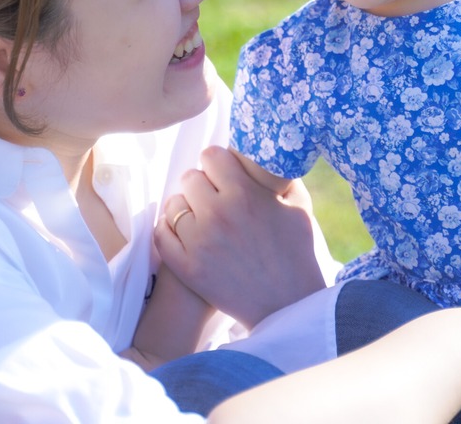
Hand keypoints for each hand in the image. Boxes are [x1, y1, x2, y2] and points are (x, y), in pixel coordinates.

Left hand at [155, 146, 326, 327]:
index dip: (218, 163)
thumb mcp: (298, 207)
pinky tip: (186, 235)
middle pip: (190, 177)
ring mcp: (198, 241)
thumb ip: (280, 177)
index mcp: (245, 194)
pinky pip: (161, 234)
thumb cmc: (297, 253)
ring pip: (173, 205)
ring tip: (201, 219)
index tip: (224, 174)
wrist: (287, 305)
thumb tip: (266, 155)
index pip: (211, 155)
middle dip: (202, 185)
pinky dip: (170, 231)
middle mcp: (218, 213)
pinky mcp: (186, 266)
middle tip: (214, 198)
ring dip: (186, 208)